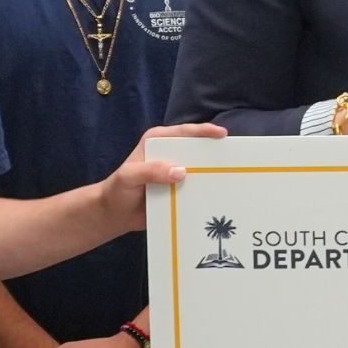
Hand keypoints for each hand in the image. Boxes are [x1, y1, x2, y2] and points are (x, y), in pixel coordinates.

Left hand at [95, 123, 226, 229]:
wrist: (113, 215)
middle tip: (234, 158)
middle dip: (214, 153)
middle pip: (196, 150)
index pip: (184, 133)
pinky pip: (196, 189)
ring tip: (232, 178)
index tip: (221, 135)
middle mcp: (169, 154)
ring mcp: (175, 174)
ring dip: (212, 174)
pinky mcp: (178, 190)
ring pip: (199, 170)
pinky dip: (206, 192)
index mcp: (157, 142)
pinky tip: (219, 197)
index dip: (204, 132)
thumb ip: (150, 171)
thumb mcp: (129, 177)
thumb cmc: (117, 190)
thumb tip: (181, 171)